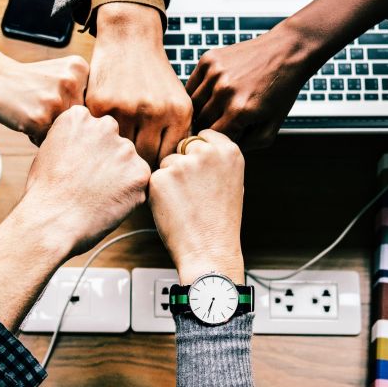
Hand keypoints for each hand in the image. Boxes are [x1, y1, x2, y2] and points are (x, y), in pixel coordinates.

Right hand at [0, 55, 88, 143]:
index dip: (71, 108)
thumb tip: (100, 129)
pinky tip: (25, 118)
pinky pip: (47, 140)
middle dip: (62, 121)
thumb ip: (81, 92)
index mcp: (80, 68)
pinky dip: (35, 136)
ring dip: (49, 130)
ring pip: (65, 132)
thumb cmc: (26, 80)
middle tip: (41, 106)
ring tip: (33, 112)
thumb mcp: (60, 73)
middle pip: (80, 120)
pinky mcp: (39, 118)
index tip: (54, 99)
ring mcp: (56, 101)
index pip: (91, 105)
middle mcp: (71, 82)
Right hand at [0, 105, 149, 328]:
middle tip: (90, 188)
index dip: (93, 150)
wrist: (46, 227)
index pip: (98, 124)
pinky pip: (142, 185)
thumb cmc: (39, 197)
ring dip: (119, 181)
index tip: (84, 168)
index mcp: (77, 116)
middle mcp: (103, 127)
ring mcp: (123, 150)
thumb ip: (68, 139)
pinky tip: (108, 207)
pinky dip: (130, 198)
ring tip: (96, 199)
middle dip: (109, 163)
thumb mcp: (46, 154)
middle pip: (117, 141)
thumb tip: (76, 139)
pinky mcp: (138, 176)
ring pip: (130, 163)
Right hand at [86, 3, 192, 165]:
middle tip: (130, 166)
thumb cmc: (154, 75)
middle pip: (146, 159)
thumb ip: (176, 133)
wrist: (129, 38)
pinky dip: (101, 138)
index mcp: (178, 112)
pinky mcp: (101, 104)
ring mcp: (126, 108)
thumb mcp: (176, 100)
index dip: (159, 167)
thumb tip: (171, 171)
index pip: (169, 158)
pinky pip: (101, 135)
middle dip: (138, 164)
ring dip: (117, 154)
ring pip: (121, 150)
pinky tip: (101, 137)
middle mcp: (155, 111)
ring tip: (114, 155)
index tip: (150, 168)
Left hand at [148, 130, 244, 282]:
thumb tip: (198, 145)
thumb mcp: (232, 182)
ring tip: (185, 203)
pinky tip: (174, 208)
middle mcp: (206, 153)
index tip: (201, 170)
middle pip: (183, 146)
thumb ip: (217, 160)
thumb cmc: (220, 221)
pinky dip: (159, 192)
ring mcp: (182, 164)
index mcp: (229, 151)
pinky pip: (154, 178)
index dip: (198, 153)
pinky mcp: (161, 178)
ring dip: (170, 178)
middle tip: (193, 192)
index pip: (203, 135)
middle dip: (183, 163)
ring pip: (167, 162)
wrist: (209, 250)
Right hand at [186, 0, 387, 148]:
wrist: (287, 51)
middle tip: (219, 124)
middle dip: (209, 126)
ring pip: (193, 104)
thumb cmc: (281, 90)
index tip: (224, 138)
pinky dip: (197, 93)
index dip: (218, 141)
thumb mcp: (273, 125)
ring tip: (215, 110)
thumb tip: (224, 149)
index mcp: (240, 111)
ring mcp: (215, 73)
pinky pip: (192, 85)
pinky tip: (211, 94)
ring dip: (201, 110)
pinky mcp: (209, 60)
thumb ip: (250, 144)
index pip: (214, 138)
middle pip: (201, 122)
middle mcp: (224, 91)